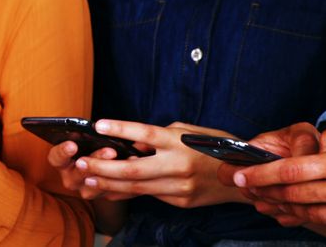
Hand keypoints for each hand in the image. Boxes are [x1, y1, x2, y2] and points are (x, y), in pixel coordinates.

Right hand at [47, 141, 133, 200]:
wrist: (105, 165)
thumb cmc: (91, 144)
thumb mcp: (86, 138)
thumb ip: (87, 135)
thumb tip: (99, 127)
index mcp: (62, 163)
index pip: (56, 158)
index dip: (63, 152)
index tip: (73, 144)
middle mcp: (71, 179)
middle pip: (78, 174)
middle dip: (95, 161)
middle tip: (110, 150)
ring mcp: (87, 190)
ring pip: (97, 187)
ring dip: (113, 174)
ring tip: (129, 160)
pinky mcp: (105, 196)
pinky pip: (116, 193)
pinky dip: (128, 182)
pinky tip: (140, 172)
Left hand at [72, 120, 247, 208]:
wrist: (244, 176)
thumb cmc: (215, 146)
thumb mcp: (191, 131)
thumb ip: (161, 135)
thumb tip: (134, 141)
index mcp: (181, 142)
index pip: (146, 133)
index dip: (121, 128)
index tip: (98, 125)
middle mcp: (179, 165)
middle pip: (133, 168)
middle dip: (103, 166)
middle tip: (81, 162)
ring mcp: (179, 187)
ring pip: (137, 187)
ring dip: (109, 183)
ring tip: (88, 177)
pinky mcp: (180, 200)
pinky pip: (149, 195)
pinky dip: (127, 192)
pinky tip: (109, 189)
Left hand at [233, 123, 325, 243]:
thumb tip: (313, 144)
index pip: (291, 170)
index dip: (261, 174)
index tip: (240, 175)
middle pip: (293, 194)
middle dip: (264, 192)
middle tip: (245, 189)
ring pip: (307, 213)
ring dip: (283, 207)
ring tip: (266, 201)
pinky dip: (311, 219)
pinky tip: (298, 213)